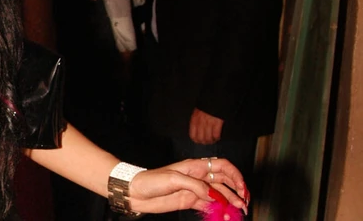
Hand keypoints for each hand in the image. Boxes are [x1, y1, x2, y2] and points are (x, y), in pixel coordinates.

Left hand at [128, 158, 248, 214]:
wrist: (137, 192)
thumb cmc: (152, 180)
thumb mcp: (174, 179)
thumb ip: (196, 186)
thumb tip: (214, 196)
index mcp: (195, 166)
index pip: (222, 165)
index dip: (235, 175)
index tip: (241, 188)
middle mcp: (198, 177)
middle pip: (224, 181)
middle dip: (237, 191)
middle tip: (244, 203)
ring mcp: (195, 190)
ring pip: (219, 195)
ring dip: (230, 202)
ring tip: (238, 212)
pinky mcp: (191, 201)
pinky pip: (209, 205)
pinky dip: (219, 210)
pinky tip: (225, 216)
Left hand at [189, 108, 223, 143]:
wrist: (213, 99)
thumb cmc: (205, 107)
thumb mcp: (196, 113)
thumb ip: (195, 122)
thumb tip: (196, 132)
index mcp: (194, 120)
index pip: (193, 136)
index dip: (197, 140)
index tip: (200, 141)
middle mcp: (200, 123)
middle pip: (201, 139)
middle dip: (205, 142)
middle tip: (208, 141)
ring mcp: (209, 123)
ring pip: (208, 138)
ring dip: (211, 141)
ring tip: (213, 140)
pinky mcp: (217, 123)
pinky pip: (216, 135)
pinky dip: (217, 137)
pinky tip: (217, 136)